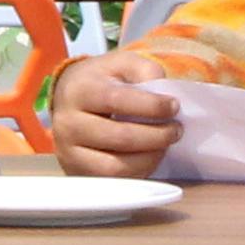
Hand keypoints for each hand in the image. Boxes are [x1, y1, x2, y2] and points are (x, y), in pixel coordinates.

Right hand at [51, 55, 183, 177]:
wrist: (68, 100)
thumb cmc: (101, 81)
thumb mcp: (121, 64)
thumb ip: (144, 70)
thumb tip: (164, 94)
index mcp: (79, 91)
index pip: (117, 101)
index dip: (151, 106)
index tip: (174, 106)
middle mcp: (67, 123)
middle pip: (120, 137)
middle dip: (157, 136)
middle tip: (176, 130)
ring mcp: (68, 151)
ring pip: (116, 166)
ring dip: (150, 158)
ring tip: (164, 145)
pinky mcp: (75, 171)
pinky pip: (113, 181)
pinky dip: (138, 172)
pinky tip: (148, 157)